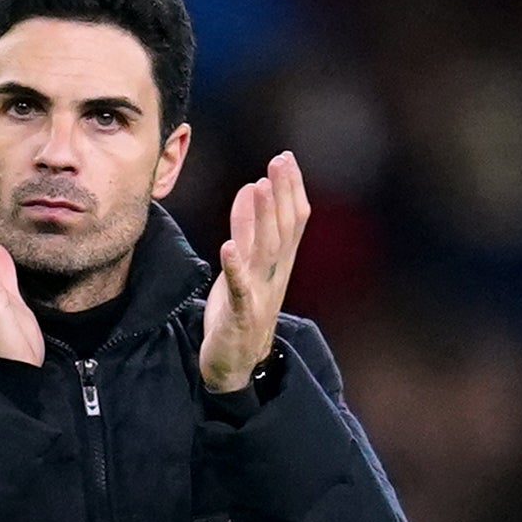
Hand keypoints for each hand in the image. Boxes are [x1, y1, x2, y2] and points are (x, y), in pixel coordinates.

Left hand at [200, 150, 308, 390]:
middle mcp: (274, 275)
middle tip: (279, 161)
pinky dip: (234, 268)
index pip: (293, 220)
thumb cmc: (240, 308)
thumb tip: (251, 186)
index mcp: (279, 263)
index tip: (286, 159)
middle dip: (282, 194)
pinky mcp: (238, 314)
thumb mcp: (245, 261)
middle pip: (283, 229)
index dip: (291, 189)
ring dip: (263, 218)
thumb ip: (247, 226)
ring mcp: (258, 294)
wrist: (236, 363)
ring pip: (265, 252)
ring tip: (260, 187)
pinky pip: (238, 289)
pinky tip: (227, 247)